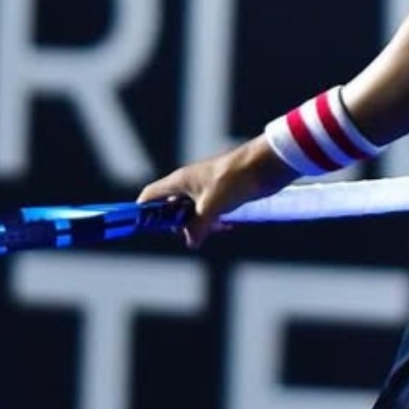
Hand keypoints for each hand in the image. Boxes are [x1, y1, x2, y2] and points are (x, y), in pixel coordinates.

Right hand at [136, 138, 298, 247]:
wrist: (264, 165)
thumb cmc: (234, 179)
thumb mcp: (211, 207)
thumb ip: (197, 227)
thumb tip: (191, 243)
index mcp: (180, 181)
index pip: (150, 195)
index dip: (143, 210)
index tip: (144, 228)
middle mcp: (189, 184)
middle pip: (171, 207)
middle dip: (177, 224)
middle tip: (190, 234)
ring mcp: (206, 188)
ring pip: (192, 212)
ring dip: (199, 225)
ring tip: (214, 228)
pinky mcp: (222, 193)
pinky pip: (210, 212)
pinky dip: (214, 221)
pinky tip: (226, 225)